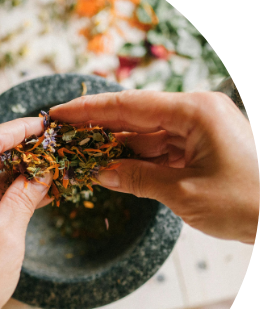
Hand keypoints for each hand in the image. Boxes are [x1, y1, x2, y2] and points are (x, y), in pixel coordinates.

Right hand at [50, 90, 258, 243]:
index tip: (60, 113)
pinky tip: (115, 169)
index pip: (129, 105)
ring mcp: (200, 130)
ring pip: (146, 135)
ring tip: (84, 157)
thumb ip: (138, 179)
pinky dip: (139, 161)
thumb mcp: (184, 193)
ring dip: (118, 148)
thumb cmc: (248, 203)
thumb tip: (101, 173)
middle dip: (99, 128)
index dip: (89, 110)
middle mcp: (196, 113)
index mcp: (195, 112)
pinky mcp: (202, 147)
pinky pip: (161, 150)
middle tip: (66, 134)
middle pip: (135, 116)